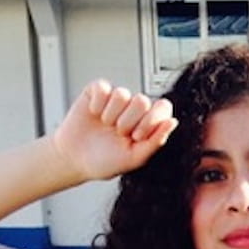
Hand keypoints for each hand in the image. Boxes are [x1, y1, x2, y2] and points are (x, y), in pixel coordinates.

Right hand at [50, 79, 178, 181]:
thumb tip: (173, 121)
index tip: (137, 136)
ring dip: (111, 115)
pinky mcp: (97, 91)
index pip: (163, 107)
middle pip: (142, 101)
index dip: (151, 120)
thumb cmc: (106, 161)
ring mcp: (115, 98)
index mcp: (147, 122)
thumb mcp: (134, 158)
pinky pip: (103, 88)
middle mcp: (134, 108)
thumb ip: (156, 141)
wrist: (75, 160)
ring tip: (105, 126)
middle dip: (128, 122)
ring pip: (122, 94)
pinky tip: (93, 114)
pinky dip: (97, 104)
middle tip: (118, 134)